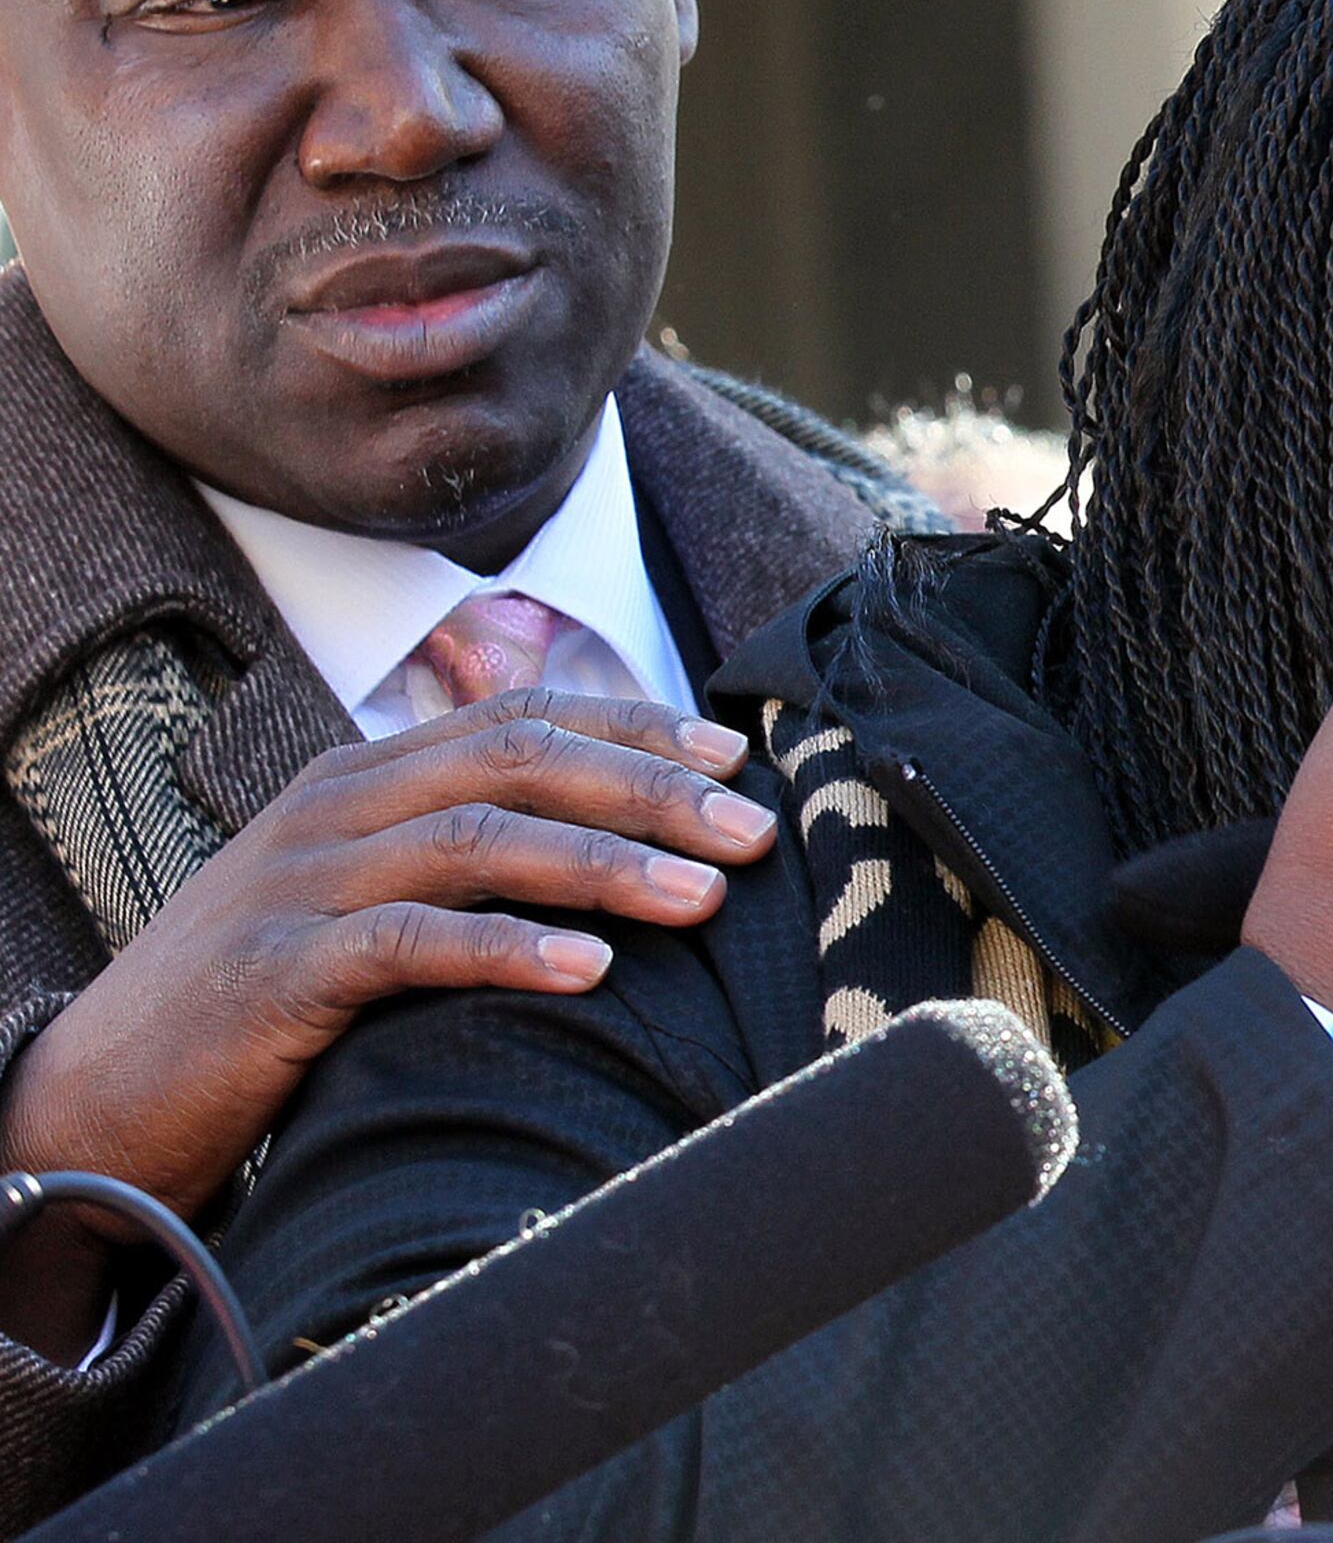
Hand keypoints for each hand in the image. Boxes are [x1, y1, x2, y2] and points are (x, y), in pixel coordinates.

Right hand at [0, 690, 770, 1352]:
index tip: (736, 759)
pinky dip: (509, 949)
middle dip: (647, 791)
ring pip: (478, 841)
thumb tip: (618, 848)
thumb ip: (465, 858)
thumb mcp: (367, 900)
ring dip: (604, 865)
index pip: (522, 718)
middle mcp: (338, 809)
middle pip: (518, 762)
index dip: (634, 731)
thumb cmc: (267, 997)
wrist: (100, 1093)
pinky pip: (410, 943)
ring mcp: (303, 884)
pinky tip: (592, 971)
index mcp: (367, 776)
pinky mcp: (278, 973)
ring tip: (704, 895)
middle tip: (752, 831)